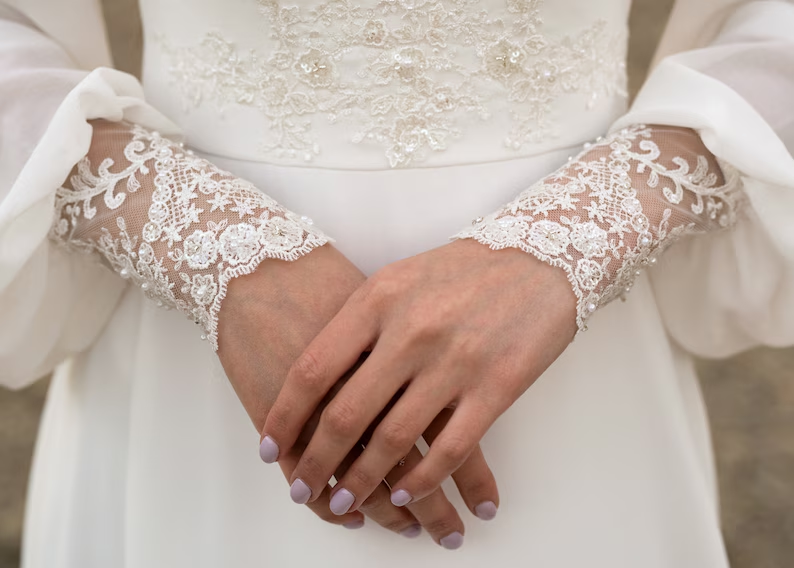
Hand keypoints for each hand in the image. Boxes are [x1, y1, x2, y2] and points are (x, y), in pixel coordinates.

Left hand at [262, 239, 576, 521]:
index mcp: (378, 300)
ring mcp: (455, 361)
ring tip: (344, 502)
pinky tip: (404, 494)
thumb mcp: (398, 279)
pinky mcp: (496, 387)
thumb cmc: (460, 269)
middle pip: (348, 414)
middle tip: (301, 490)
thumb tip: (319, 380)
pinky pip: (450, 448)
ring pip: (395, 440)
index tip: (270, 448)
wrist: (538, 258)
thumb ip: (359, 323)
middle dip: (317, 463)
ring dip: (363, 481)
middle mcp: (411, 332)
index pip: (314, 370)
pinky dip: (422, 479)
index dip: (285, 416)